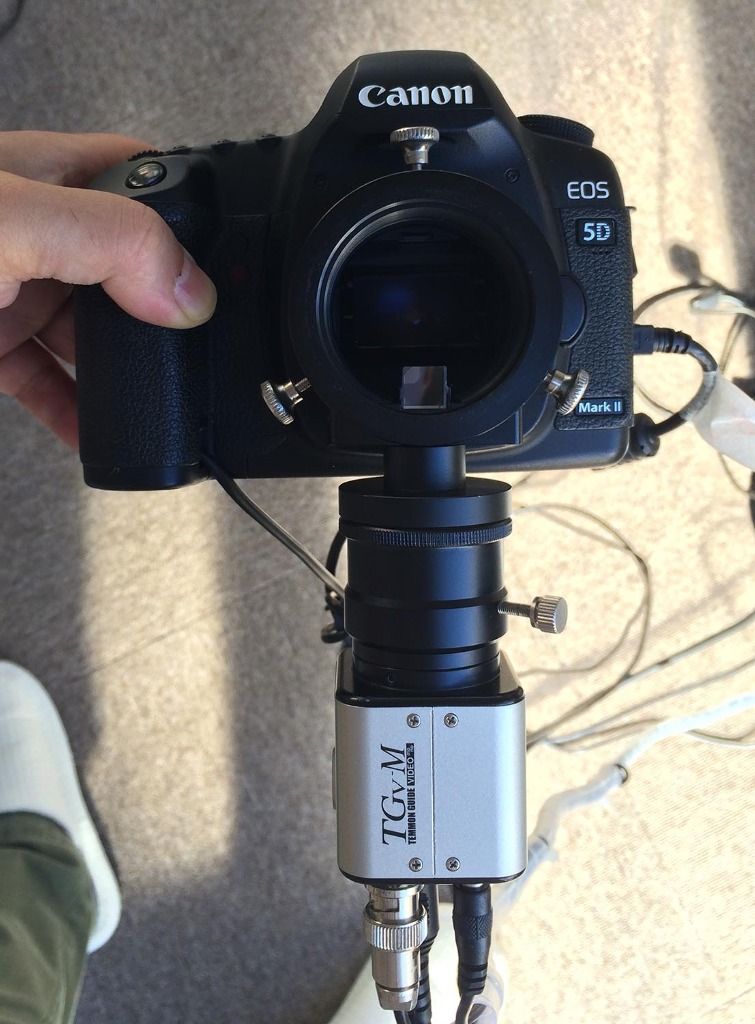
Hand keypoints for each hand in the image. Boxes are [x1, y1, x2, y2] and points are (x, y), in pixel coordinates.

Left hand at [0, 132, 216, 447]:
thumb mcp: (10, 222)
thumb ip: (109, 242)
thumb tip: (192, 291)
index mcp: (43, 179)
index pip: (138, 178)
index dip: (191, 208)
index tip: (232, 260)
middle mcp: (34, 235)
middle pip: (126, 267)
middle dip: (165, 309)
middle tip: (204, 348)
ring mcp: (12, 293)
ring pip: (91, 336)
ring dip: (126, 373)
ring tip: (166, 403)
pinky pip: (48, 385)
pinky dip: (77, 415)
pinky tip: (99, 436)